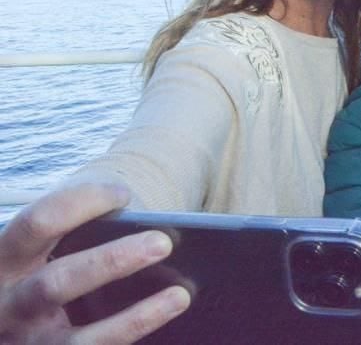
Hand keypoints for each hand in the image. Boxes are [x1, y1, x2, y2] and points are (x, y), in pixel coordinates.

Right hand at [0, 183, 189, 343]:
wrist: (14, 321)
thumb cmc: (48, 264)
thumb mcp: (45, 249)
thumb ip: (82, 236)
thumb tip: (150, 233)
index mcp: (5, 258)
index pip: (38, 223)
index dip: (81, 203)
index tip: (123, 195)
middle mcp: (8, 304)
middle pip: (57, 283)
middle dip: (111, 262)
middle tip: (163, 243)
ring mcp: (26, 342)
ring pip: (77, 340)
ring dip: (134, 318)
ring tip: (180, 297)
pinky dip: (130, 336)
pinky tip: (163, 321)